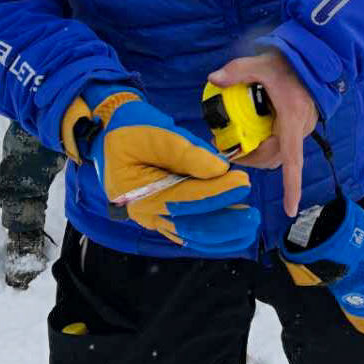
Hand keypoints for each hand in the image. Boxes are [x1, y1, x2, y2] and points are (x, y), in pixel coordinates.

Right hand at [70, 84, 257, 254]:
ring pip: (190, 234)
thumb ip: (186, 151)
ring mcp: (153, 216)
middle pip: (189, 224)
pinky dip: (211, 236)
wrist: (111, 131)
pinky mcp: (162, 214)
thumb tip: (219, 168)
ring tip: (248, 227)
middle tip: (252, 215)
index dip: (216, 192)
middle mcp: (144, 211)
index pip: (184, 197)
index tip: (242, 183)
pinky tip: (234, 236)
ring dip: (221, 235)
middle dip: (224, 222)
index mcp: (138, 191)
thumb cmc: (130, 127)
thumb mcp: (155, 131)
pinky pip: (188, 231)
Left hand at [208, 51, 316, 216]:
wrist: (313, 57)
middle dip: (253, 161)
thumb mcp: (260, 64)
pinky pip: (284, 145)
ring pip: (280, 154)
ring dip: (260, 155)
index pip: (293, 161)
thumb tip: (213, 79)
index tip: (290, 209)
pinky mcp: (302, 124)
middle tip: (229, 151)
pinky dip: (269, 146)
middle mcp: (301, 128)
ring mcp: (304, 127)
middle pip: (276, 159)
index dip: (292, 187)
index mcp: (292, 119)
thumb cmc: (288, 63)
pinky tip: (255, 133)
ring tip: (239, 145)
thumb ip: (237, 71)